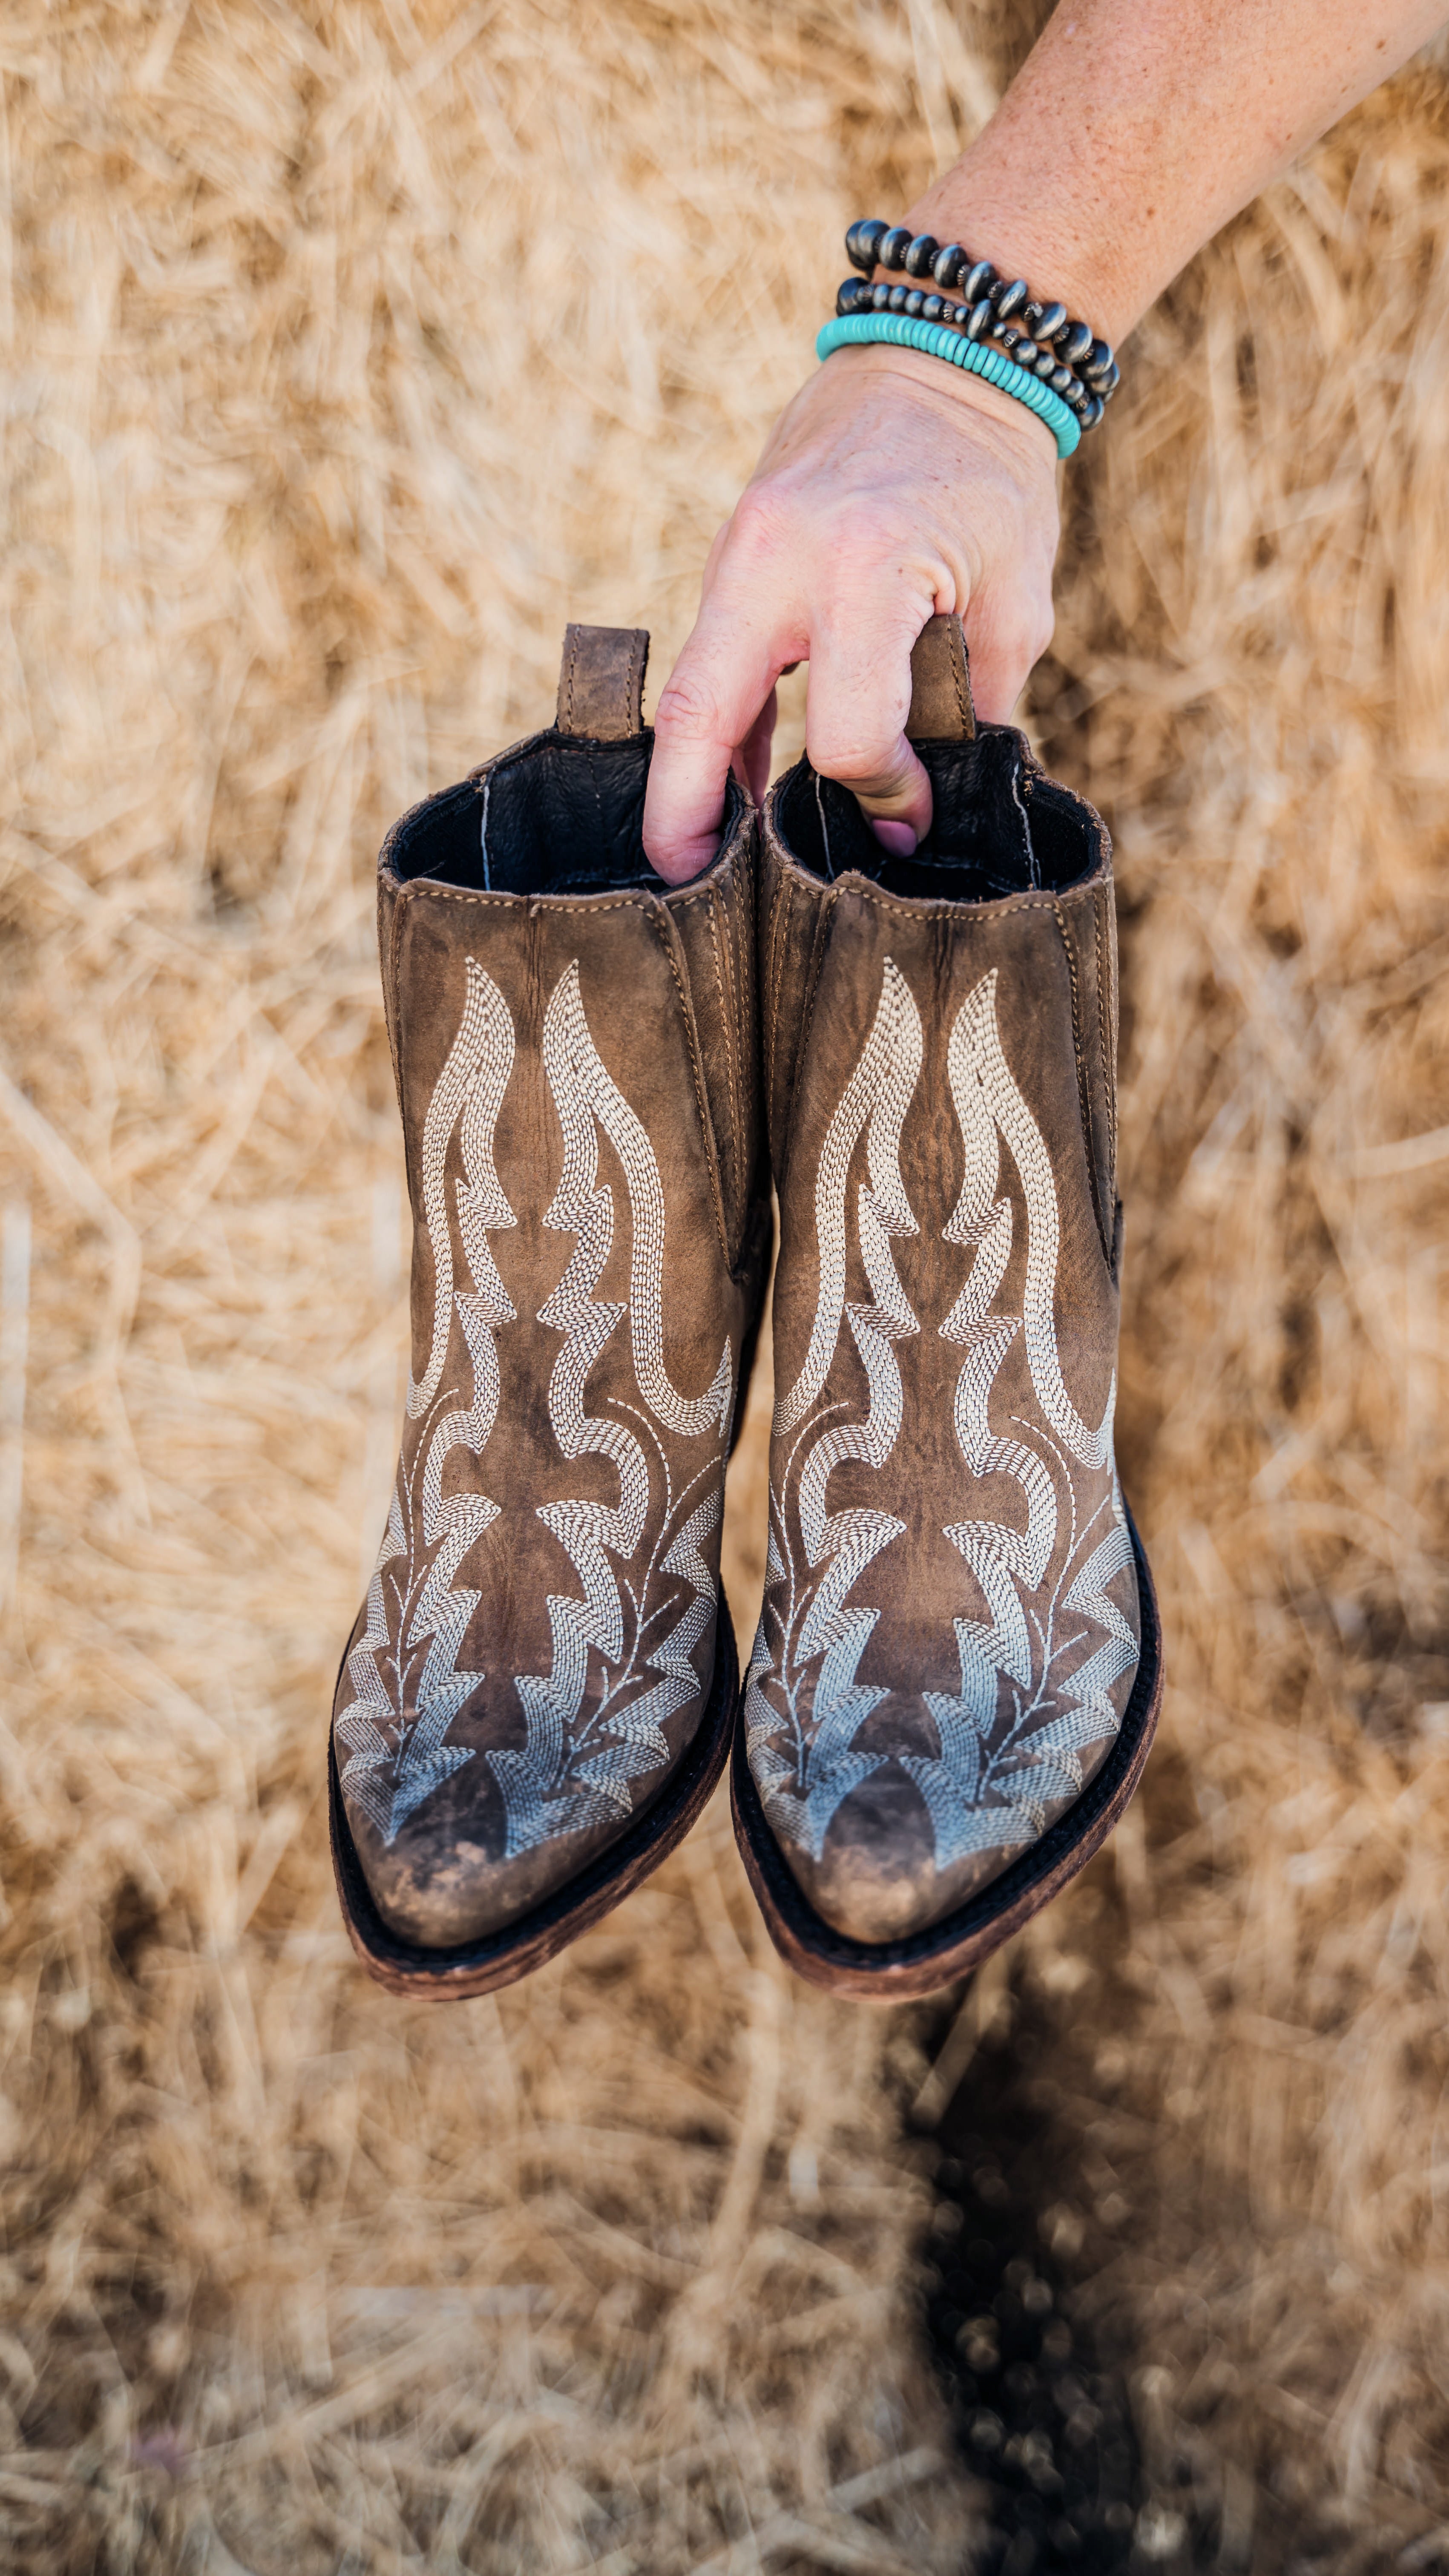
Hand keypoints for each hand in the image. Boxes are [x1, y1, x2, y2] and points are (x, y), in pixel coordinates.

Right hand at [642, 344, 1060, 883]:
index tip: (908, 822)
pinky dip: (719, 730)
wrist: (946, 354)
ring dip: (693, 780)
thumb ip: (969, 710)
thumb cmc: (992, 482)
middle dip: (686, 813)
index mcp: (864, 568)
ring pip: (690, 693)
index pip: (847, 731)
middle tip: (686, 888)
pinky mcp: (731, 558)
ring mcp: (738, 554)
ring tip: (701, 860)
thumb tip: (926, 812)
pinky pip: (710, 664)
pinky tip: (732, 790)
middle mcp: (778, 560)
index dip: (881, 795)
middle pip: (700, 716)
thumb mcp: (1013, 604)